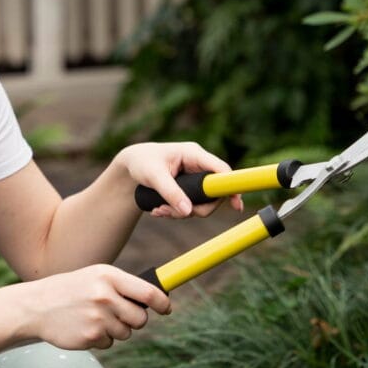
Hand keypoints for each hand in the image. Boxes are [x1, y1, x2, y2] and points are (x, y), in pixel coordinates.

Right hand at [17, 265, 169, 349]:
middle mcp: (105, 296)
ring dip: (115, 329)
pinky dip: (101, 338)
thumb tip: (155, 299)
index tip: (167, 308)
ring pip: (126, 333)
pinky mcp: (90, 336)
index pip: (148, 292)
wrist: (37, 306)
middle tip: (119, 314)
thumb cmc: (72, 289)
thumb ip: (123, 286)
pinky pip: (110, 343)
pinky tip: (85, 326)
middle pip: (140, 318)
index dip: (162, 302)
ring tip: (95, 317)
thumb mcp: (96, 276)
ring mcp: (98, 317)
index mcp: (108, 276)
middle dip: (134, 320)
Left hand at [117, 142, 244, 218]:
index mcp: (193, 154)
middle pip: (212, 193)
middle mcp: (198, 165)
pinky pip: (191, 204)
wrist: (131, 164)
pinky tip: (159, 210)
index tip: (236, 205)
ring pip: (201, 203)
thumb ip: (170, 193)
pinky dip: (177, 211)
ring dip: (181, 212)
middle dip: (194, 208)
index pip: (220, 170)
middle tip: (172, 214)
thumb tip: (188, 212)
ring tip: (159, 211)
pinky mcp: (189, 187)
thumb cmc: (141, 162)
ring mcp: (194, 177)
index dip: (230, 187)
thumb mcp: (153, 176)